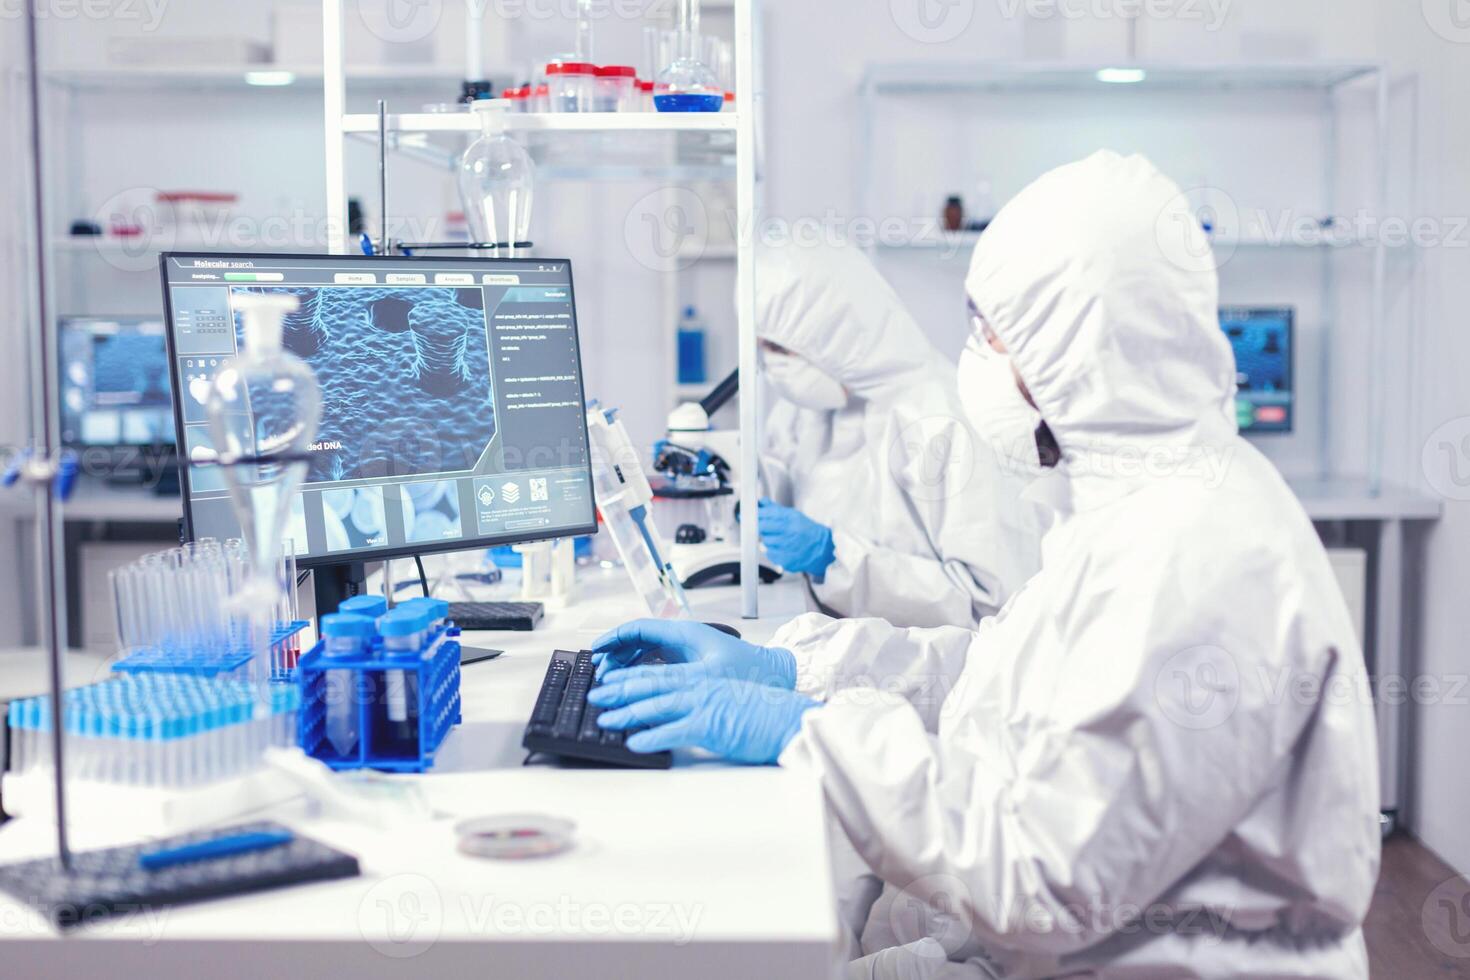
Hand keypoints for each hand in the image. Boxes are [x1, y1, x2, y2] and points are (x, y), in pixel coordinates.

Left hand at [590, 672, 818, 763]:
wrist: (787, 719)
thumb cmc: (759, 712)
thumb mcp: (724, 698)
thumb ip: (698, 701)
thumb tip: (672, 713)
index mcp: (701, 679)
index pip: (657, 674)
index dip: (629, 677)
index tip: (607, 681)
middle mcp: (698, 687)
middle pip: (649, 685)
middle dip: (618, 690)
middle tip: (594, 695)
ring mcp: (703, 705)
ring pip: (656, 705)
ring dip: (626, 713)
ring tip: (604, 720)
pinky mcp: (710, 726)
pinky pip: (674, 732)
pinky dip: (652, 737)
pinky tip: (635, 743)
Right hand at [591, 618, 796, 687]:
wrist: (778, 676)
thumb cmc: (749, 671)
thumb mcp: (707, 676)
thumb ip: (671, 679)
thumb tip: (639, 686)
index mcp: (684, 632)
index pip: (639, 628)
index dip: (614, 638)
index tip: (597, 652)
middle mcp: (683, 638)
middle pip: (639, 640)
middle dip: (616, 653)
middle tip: (598, 671)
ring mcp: (686, 651)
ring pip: (646, 652)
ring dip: (626, 664)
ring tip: (610, 680)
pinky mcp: (691, 665)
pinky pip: (657, 663)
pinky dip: (641, 672)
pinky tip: (632, 686)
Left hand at [757, 499, 835, 579]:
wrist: (822, 549)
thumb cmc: (807, 531)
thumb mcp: (793, 515)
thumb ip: (775, 509)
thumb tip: (761, 502)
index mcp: (790, 519)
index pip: (765, 514)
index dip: (755, 514)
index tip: (750, 515)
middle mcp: (788, 532)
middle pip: (762, 527)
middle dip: (759, 526)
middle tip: (761, 526)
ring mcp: (787, 547)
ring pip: (765, 542)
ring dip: (768, 540)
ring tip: (778, 538)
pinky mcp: (785, 560)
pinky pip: (770, 554)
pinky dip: (772, 551)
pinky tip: (780, 548)